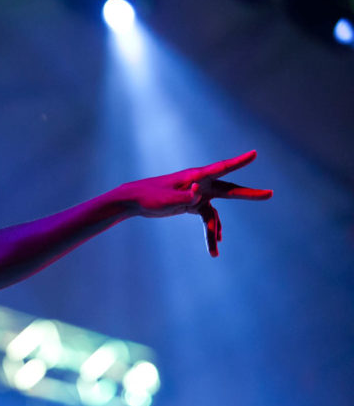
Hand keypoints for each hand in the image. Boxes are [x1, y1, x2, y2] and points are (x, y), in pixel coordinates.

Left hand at [118, 150, 272, 256]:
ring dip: (214, 231)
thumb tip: (198, 193)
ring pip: (214, 214)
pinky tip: (214, 244)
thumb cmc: (149, 196)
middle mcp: (200, 184)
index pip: (222, 168)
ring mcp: (197, 195)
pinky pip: (206, 218)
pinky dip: (209, 230)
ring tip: (215, 251)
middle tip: (270, 194)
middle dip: (248, 195)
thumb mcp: (165, 199)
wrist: (135, 200)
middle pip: (228, 190)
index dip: (239, 162)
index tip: (255, 154)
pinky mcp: (192, 204)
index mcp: (195, 177)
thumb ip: (184, 196)